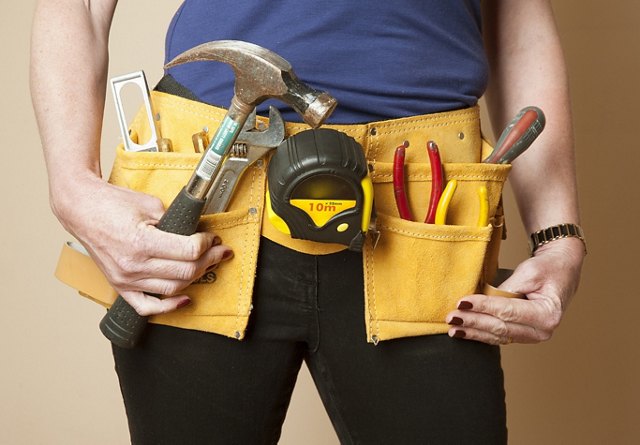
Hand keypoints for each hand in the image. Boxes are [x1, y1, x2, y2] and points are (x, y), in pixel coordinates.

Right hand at [53, 175, 232, 315]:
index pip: (189, 251)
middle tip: (219, 251)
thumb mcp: (150, 205)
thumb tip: (197, 233)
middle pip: (185, 271)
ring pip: (172, 289)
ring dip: (195, 278)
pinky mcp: (120, 286)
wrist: (81, 210)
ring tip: (206, 265)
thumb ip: (174, 222)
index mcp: (142, 242)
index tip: (213, 239)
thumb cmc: (112, 203)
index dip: (207, 244)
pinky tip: (185, 298)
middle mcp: (134, 265)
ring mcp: (126, 279)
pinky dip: (168, 306)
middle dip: (209, 260)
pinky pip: (146, 306)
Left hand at [445, 237, 584, 344]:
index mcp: (547, 314)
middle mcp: (542, 330)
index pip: (507, 311)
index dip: (483, 307)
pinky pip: (498, 335)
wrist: (561, 269)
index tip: (462, 302)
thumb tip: (482, 300)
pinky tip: (464, 332)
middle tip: (451, 317)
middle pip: (500, 327)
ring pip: (497, 335)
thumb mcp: (529, 273)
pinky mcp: (522, 334)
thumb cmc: (548, 268)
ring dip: (473, 332)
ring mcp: (532, 335)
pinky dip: (480, 334)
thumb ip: (507, 289)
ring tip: (453, 328)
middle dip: (473, 322)